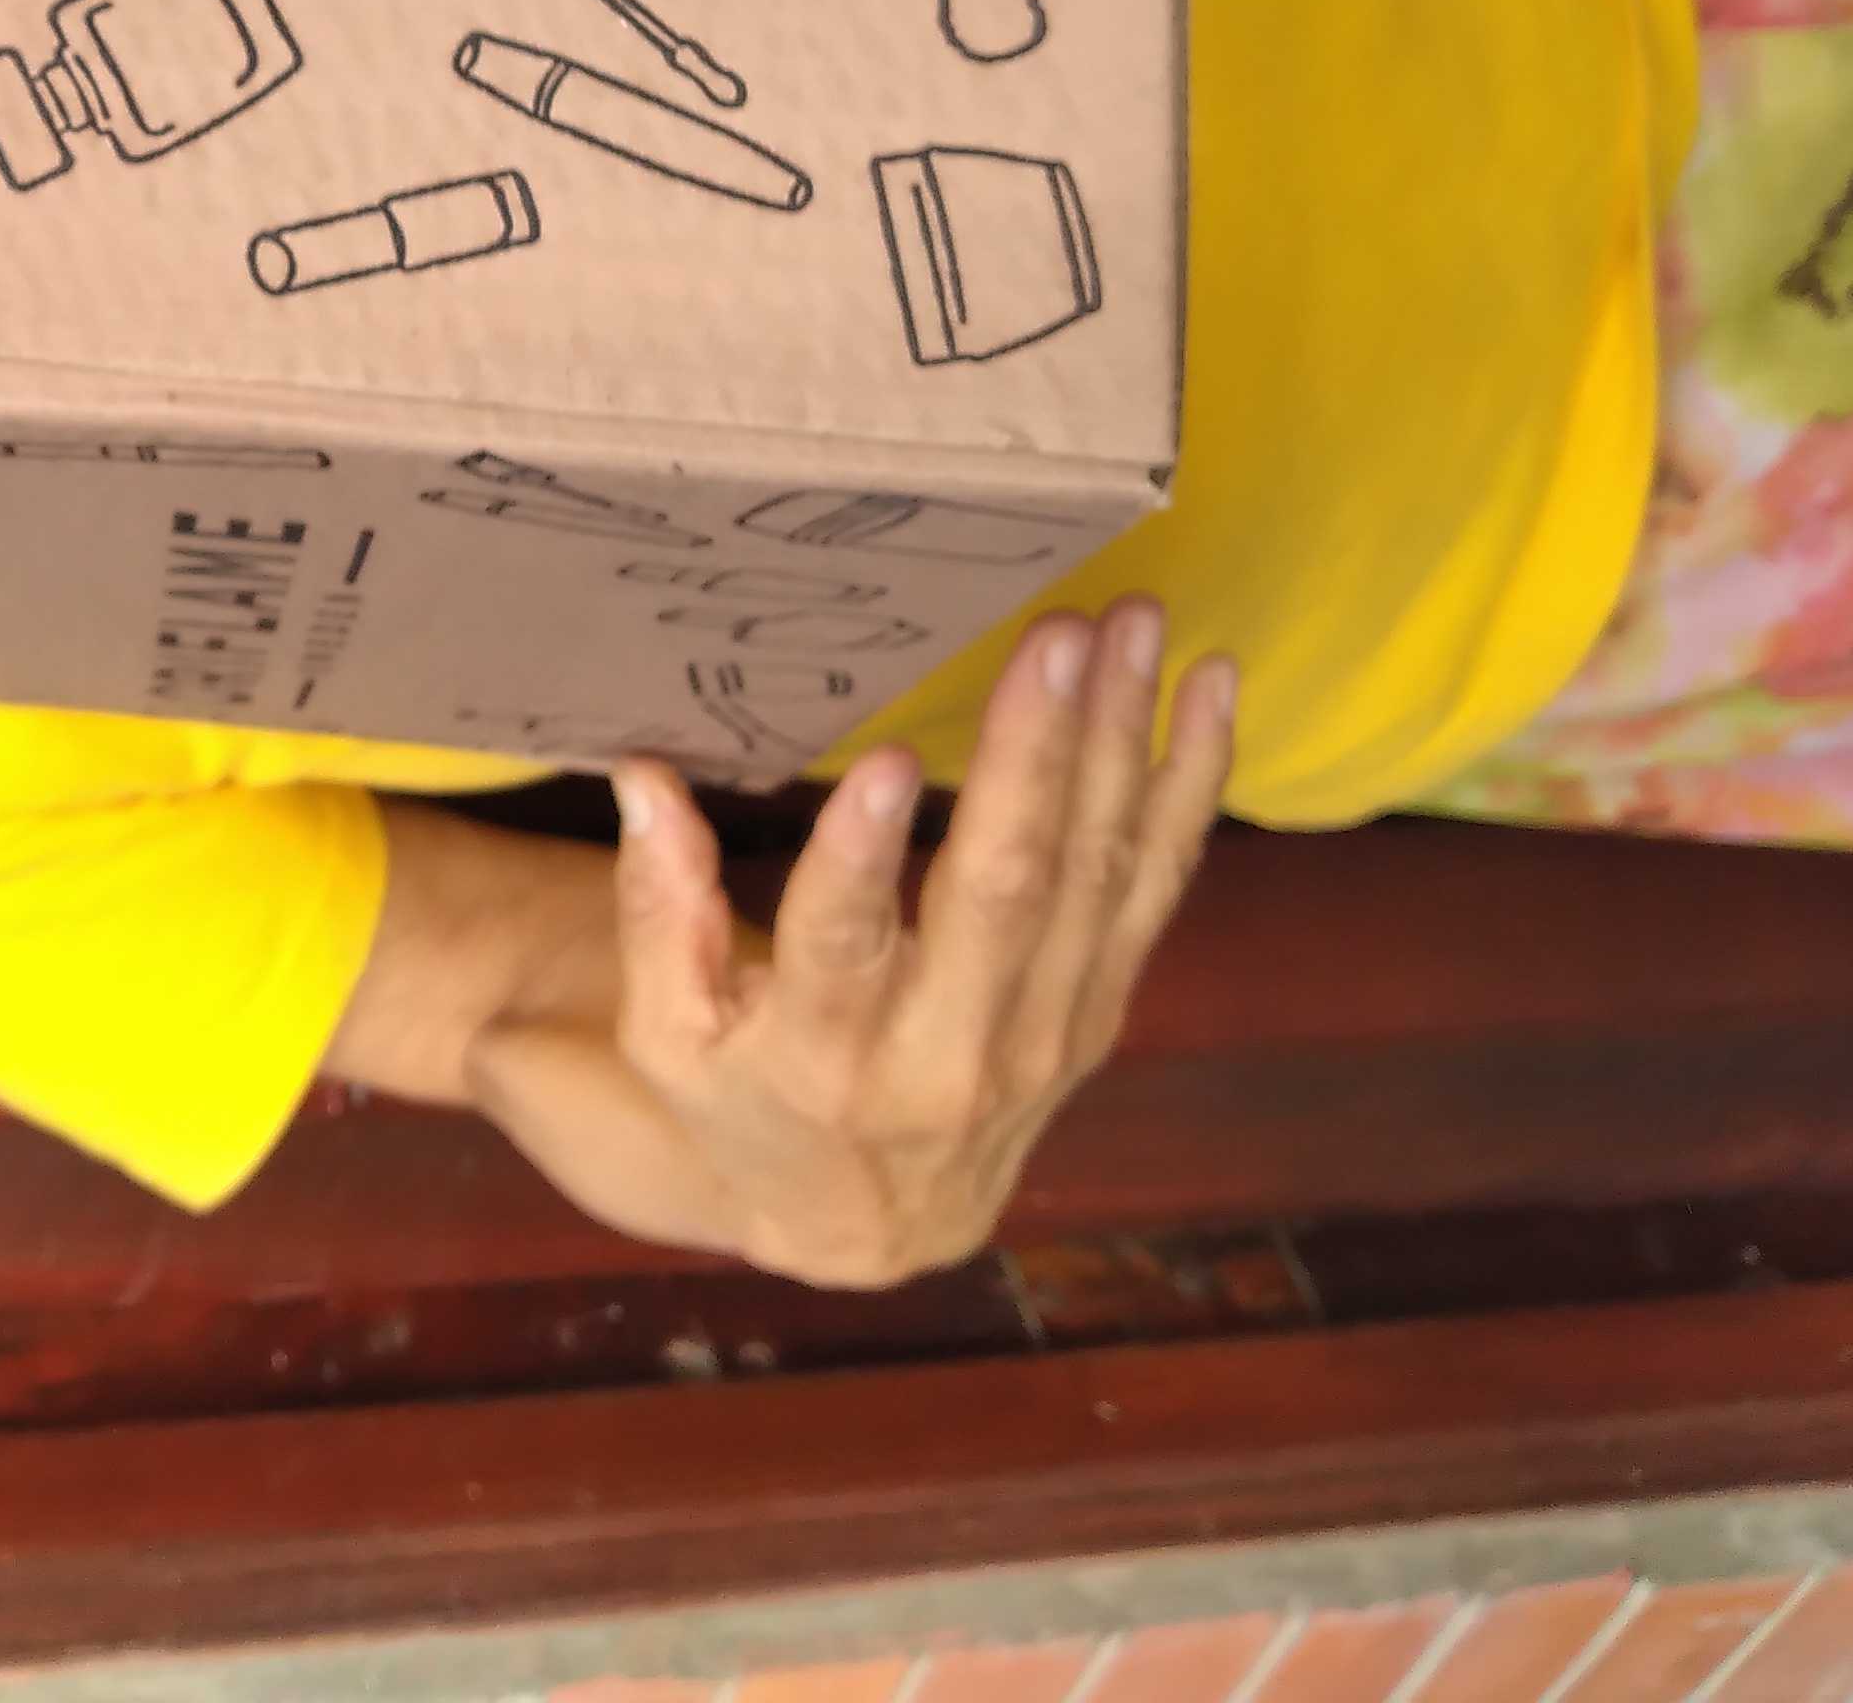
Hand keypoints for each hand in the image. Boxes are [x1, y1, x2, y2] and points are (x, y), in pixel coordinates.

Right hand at [598, 601, 1235, 1288]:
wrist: (878, 1228)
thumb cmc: (751, 1105)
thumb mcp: (668, 1035)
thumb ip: (652, 908)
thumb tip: (641, 776)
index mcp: (827, 1057)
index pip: (845, 946)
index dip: (864, 857)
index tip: (887, 763)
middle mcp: (952, 1051)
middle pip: (1003, 894)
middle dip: (1034, 756)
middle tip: (1055, 637)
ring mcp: (1046, 1032)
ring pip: (1095, 874)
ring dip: (1120, 739)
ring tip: (1132, 623)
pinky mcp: (1101, 1008)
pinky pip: (1158, 886)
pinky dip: (1191, 785)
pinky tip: (1211, 690)